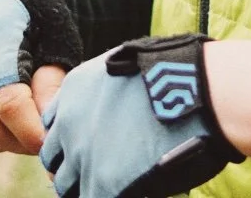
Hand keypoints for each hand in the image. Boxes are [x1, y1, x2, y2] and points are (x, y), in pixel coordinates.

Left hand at [39, 34, 243, 197]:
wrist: (196, 90)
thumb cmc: (177, 72)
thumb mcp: (127, 65)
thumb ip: (107, 86)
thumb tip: (116, 102)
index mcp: (73, 91)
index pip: (53, 125)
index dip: (71, 138)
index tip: (88, 145)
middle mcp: (69, 124)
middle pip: (54, 158)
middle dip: (72, 165)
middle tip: (98, 172)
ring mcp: (83, 157)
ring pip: (67, 185)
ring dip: (86, 186)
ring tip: (115, 184)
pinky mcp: (102, 185)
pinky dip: (106, 194)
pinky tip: (129, 191)